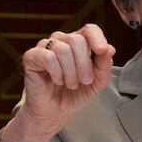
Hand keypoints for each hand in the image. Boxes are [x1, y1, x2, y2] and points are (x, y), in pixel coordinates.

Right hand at [13, 24, 115, 140]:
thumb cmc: (75, 95)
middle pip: (77, 40)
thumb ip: (104, 65)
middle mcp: (62, 40)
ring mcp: (45, 47)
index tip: (101, 51)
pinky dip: (56, 72)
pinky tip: (57, 80)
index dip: (97, 38)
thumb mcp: (97, 82)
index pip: (89, 30)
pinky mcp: (32, 56)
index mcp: (79, 43)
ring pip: (63, 49)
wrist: (55, 112)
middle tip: (84, 81)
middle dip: (84, 64)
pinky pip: (48, 57)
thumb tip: (110, 48)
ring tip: (70, 84)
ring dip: (70, 71)